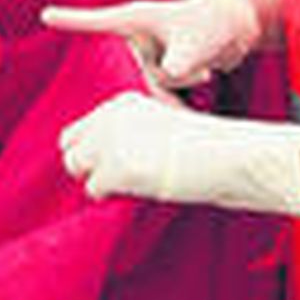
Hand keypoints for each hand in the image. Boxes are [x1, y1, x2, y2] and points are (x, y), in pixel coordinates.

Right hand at [42, 0, 261, 89]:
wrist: (237, 29)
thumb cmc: (211, 23)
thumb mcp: (193, 42)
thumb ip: (177, 64)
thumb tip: (165, 80)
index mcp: (135, 19)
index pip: (96, 21)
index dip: (71, 21)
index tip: (46, 16)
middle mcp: (137, 37)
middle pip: (128, 66)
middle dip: (157, 74)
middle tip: (185, 64)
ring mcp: (148, 53)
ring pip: (148, 81)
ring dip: (176, 81)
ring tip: (201, 66)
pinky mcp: (160, 68)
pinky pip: (160, 89)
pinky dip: (179, 93)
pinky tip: (201, 76)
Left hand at [60, 91, 299, 217]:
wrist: (230, 155)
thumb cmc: (208, 147)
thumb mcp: (163, 127)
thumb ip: (133, 136)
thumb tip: (106, 165)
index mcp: (120, 103)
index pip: (80, 128)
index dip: (91, 151)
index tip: (109, 166)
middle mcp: (109, 115)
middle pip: (68, 144)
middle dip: (84, 164)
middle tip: (110, 181)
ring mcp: (110, 140)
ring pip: (74, 166)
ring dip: (95, 181)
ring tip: (125, 188)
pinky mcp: (117, 167)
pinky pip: (93, 188)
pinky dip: (109, 197)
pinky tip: (134, 193)